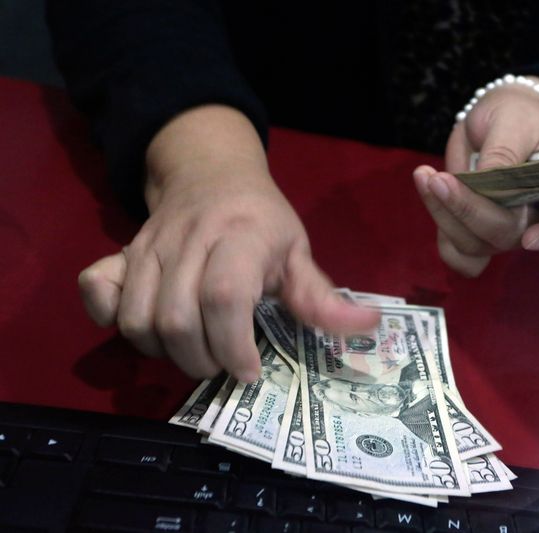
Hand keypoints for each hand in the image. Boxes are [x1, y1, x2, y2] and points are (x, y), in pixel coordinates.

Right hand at [78, 105, 377, 381]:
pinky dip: (111, 319)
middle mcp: (189, 241)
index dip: (233, 345)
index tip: (250, 370)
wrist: (212, 174)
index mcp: (241, 237)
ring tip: (194, 351)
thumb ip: (324, 296)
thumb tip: (371, 325)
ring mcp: (148, 247)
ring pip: (137, 318)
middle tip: (225, 365)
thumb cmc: (263, 220)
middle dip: (201, 360)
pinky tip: (145, 328)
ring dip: (164, 352)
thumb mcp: (299, 252)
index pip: (224, 296)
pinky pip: (96, 290)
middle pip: (175, 318)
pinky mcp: (121, 252)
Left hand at [413, 77, 538, 276]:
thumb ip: (504, 152)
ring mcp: (503, 230)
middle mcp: (534, 219)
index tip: (531, 240)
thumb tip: (487, 180)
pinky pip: (456, 251)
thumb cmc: (518, 115)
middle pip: (506, 234)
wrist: (497, 118)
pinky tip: (429, 192)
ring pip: (474, 245)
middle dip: (469, 210)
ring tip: (425, 175)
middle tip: (438, 178)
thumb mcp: (514, 122)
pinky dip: (440, 230)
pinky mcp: (473, 232)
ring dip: (444, 214)